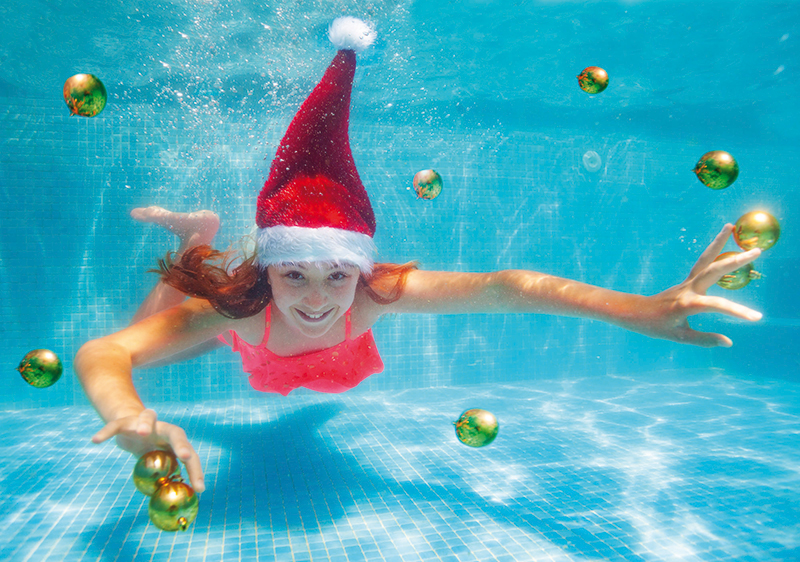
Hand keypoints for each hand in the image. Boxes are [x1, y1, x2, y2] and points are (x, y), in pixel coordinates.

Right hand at [92, 409, 204, 492]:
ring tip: (142, 432)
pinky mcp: (124, 421)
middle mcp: (163, 428)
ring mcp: (144, 422)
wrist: (129, 426)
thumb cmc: (149, 448)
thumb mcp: (159, 460)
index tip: (200, 488)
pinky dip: (106, 432)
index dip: (195, 469)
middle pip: (177, 433)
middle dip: (181, 444)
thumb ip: (166, 474)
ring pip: (148, 417)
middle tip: (185, 456)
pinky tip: (96, 440)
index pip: (189, 454)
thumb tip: (172, 502)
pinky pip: (115, 425)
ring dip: (145, 423)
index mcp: (174, 441)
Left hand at [640, 224, 761, 346]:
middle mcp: (689, 289)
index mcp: (687, 304)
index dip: (737, 311)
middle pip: (714, 270)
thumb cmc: (656, 326)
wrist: (637, 312)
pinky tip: (722, 239)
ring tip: (730, 226)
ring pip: (705, 259)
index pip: (717, 305)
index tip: (756, 317)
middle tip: (758, 252)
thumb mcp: (679, 337)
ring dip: (718, 242)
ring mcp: (688, 282)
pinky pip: (702, 263)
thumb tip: (728, 342)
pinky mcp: (687, 280)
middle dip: (736, 261)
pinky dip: (713, 251)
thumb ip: (704, 339)